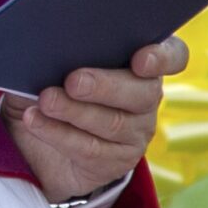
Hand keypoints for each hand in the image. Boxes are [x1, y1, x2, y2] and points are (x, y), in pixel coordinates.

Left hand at [2, 38, 185, 204]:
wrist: (37, 144)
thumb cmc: (49, 88)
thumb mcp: (48, 67)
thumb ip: (54, 53)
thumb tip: (41, 47)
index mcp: (140, 62)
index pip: (172, 56)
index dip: (162, 57)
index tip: (140, 59)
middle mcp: (146, 96)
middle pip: (142, 92)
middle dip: (105, 86)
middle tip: (73, 82)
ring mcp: (136, 132)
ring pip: (113, 123)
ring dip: (75, 111)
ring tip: (46, 101)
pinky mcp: (117, 161)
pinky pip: (91, 149)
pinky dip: (59, 134)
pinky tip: (35, 121)